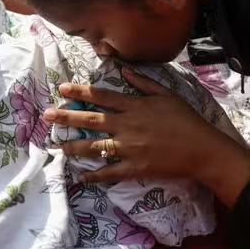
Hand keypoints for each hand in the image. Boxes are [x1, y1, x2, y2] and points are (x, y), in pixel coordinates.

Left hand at [45, 70, 244, 182]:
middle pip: (91, 119)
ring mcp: (130, 148)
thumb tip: (124, 70)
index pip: (102, 96)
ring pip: (95, 146)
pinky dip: (94, 176)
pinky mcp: (135, 168)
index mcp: (134, 106)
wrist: (203, 150)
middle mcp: (127, 125)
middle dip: (66, 116)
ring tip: (58, 145)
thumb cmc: (187, 120)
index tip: (62, 89)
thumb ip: (143, 82)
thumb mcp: (167, 95)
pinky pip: (110, 172)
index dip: (80, 92)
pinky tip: (80, 177)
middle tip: (46, 115)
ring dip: (74, 146)